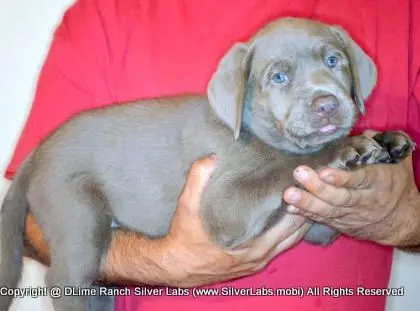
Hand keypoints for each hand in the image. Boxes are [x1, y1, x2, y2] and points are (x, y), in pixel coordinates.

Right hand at [157, 155, 309, 286]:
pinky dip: (288, 233)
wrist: (175, 266)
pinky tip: (289, 219)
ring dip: (299, 223)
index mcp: (252, 244)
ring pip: (289, 242)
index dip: (298, 203)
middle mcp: (260, 256)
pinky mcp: (252, 264)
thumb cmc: (185, 238)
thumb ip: (198, 180)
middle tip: (312, 188)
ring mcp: (257, 262)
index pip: (287, 223)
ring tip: (308, 200)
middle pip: (294, 233)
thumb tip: (212, 157)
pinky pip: (279, 247)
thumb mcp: (187, 207)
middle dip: (306, 210)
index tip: (305, 183)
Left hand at [283, 136, 419, 246]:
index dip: (342, 178)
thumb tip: (366, 134)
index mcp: (380, 182)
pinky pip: (323, 219)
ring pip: (328, 210)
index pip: (361, 179)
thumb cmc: (396, 185)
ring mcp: (351, 214)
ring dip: (307, 202)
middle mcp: (364, 200)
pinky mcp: (341, 223)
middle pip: (340, 196)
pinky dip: (306, 213)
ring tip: (289, 194)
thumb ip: (383, 146)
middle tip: (299, 174)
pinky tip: (291, 207)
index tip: (324, 171)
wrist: (401, 221)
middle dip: (317, 187)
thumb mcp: (398, 163)